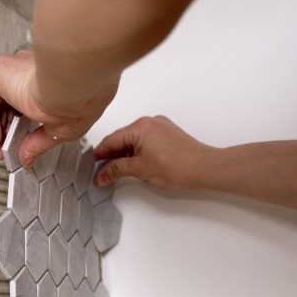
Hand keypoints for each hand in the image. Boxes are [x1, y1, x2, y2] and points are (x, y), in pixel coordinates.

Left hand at [0, 49, 117, 167]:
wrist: (72, 88)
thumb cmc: (80, 101)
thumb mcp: (60, 130)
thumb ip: (39, 143)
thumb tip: (28, 158)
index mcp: (52, 82)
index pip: (28, 104)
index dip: (19, 129)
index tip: (18, 148)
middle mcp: (33, 72)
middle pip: (11, 104)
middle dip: (6, 131)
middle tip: (5, 151)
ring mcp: (17, 70)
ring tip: (0, 150)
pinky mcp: (2, 72)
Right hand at [94, 115, 215, 190]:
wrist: (204, 168)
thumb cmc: (178, 166)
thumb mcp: (139, 169)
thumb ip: (116, 170)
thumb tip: (102, 175)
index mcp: (139, 126)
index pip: (111, 141)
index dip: (99, 156)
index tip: (92, 167)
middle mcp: (149, 122)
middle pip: (121, 139)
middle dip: (112, 156)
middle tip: (103, 172)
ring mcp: (160, 127)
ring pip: (133, 140)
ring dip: (124, 155)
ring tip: (119, 171)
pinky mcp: (167, 134)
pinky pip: (145, 141)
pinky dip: (137, 152)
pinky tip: (135, 165)